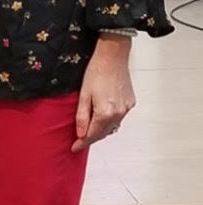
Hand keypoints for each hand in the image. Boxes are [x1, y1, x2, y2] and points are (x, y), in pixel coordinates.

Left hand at [72, 37, 135, 152]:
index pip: (92, 135)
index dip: (82, 143)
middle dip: (91, 138)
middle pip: (103, 133)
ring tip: (90, 130)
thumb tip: (80, 133)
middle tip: (79, 141)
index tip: (74, 148)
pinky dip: (110, 121)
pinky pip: (119, 118)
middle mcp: (119, 113)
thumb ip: (82, 116)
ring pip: (112, 126)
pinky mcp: (130, 103)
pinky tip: (103, 118)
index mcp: (105, 113)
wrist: (113, 56)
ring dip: (101, 130)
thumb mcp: (84, 95)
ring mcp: (126, 108)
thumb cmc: (96, 72)